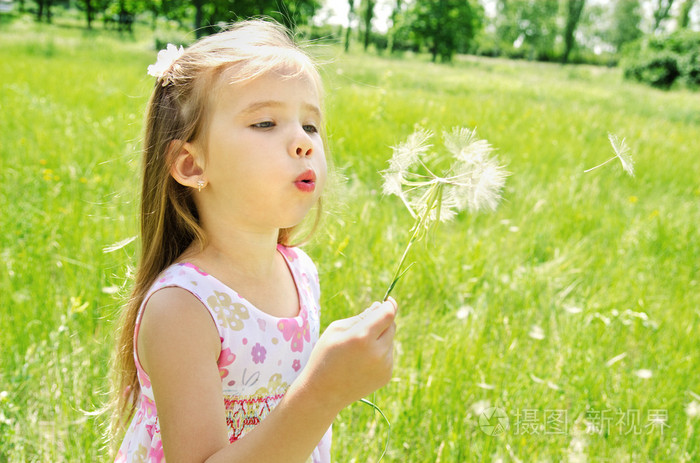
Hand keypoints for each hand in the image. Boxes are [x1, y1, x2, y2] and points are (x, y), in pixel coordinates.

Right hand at [300, 297, 397, 412]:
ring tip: (357, 351)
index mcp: (362, 337)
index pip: (388, 314)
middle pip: (391, 326)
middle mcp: (377, 352)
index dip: (390, 305)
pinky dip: (379, 353)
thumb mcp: (336, 330)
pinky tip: (361, 362)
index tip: (388, 301)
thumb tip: (381, 306)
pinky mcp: (386, 375)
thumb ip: (361, 317)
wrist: (323, 393)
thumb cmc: (325, 356)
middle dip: (382, 321)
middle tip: (365, 326)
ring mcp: (384, 366)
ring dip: (380, 338)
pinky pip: (388, 355)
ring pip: (390, 341)